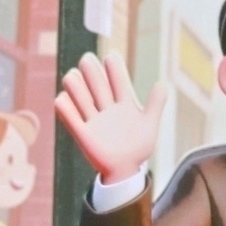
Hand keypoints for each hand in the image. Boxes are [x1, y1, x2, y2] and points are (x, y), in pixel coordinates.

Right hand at [55, 48, 157, 188]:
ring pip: (81, 99)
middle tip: (87, 59)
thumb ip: (155, 104)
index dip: (114, 70)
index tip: (111, 57)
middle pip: (97, 86)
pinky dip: (65, 109)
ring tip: (72, 76)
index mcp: (123, 104)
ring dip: (75, 87)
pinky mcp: (82, 134)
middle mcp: (106, 108)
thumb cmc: (138, 146)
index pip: (118, 82)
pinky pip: (70, 119)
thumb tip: (163, 83)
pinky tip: (62, 99)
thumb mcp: (149, 124)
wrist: (125, 168)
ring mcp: (93, 120)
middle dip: (92, 72)